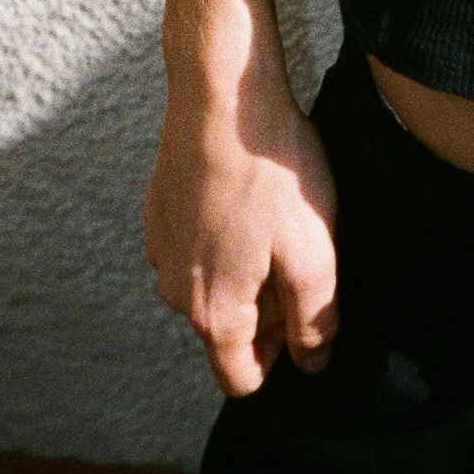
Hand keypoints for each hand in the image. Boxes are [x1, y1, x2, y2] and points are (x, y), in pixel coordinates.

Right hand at [144, 53, 338, 395]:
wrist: (221, 95)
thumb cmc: (271, 171)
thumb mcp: (313, 252)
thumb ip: (314, 319)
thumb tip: (313, 362)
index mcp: (212, 311)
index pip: (240, 378)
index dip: (281, 356)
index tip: (304, 312)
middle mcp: (174, 290)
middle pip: (226, 332)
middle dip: (266, 309)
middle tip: (299, 253)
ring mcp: (161, 248)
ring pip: (211, 287)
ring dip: (246, 270)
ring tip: (277, 220)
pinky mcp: (159, 211)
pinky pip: (196, 247)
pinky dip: (224, 236)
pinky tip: (250, 198)